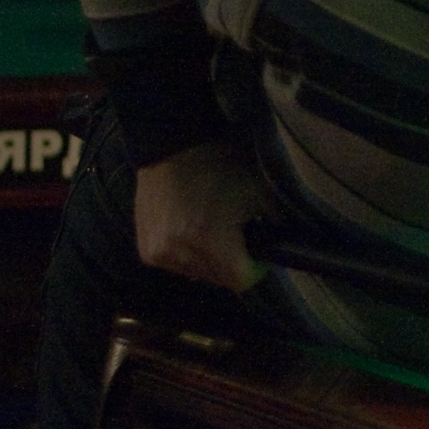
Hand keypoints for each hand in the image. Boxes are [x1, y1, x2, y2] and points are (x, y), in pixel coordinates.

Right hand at [132, 141, 273, 291]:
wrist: (174, 147)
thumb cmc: (223, 168)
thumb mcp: (260, 195)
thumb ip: (274, 229)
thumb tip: (281, 250)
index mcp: (209, 240)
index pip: (240, 281)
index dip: (256, 269)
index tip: (260, 254)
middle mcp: (179, 252)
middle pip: (219, 279)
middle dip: (234, 263)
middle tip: (238, 237)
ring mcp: (158, 253)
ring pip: (198, 274)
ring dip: (210, 260)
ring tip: (212, 229)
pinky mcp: (146, 250)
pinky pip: (177, 266)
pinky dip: (189, 255)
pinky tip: (191, 230)